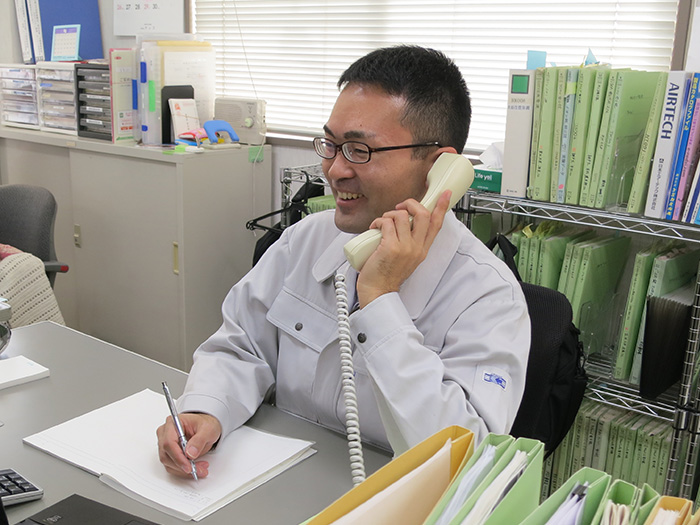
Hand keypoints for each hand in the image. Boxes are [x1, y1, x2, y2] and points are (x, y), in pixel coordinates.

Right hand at [156, 412, 221, 478]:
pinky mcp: (168, 453)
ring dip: (184, 470)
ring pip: (168, 463)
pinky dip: (183, 470)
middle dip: (183, 465)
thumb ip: (199, 440)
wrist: (206, 428)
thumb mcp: (208, 429)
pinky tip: (195, 468)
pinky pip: (172, 466)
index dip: (177, 457)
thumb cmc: (205, 424)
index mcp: (173, 423)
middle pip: (166, 455)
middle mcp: (165, 433)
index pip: (169, 443)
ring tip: (200, 468)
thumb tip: (190, 453)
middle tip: (198, 469)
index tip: (188, 466)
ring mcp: (165, 444)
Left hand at [356, 189, 451, 307]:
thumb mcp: (406, 258)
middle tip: (400, 207)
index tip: (444, 194)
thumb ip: (409, 242)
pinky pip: (386, 223)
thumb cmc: (387, 275)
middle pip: (423, 214)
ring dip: (389, 214)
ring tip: (382, 222)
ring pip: (402, 216)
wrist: (378, 291)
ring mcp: (405, 247)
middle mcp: (416, 248)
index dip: (442, 207)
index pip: (437, 225)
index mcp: (422, 250)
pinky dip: (378, 221)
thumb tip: (403, 222)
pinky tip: (374, 228)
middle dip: (411, 203)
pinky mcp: (391, 247)